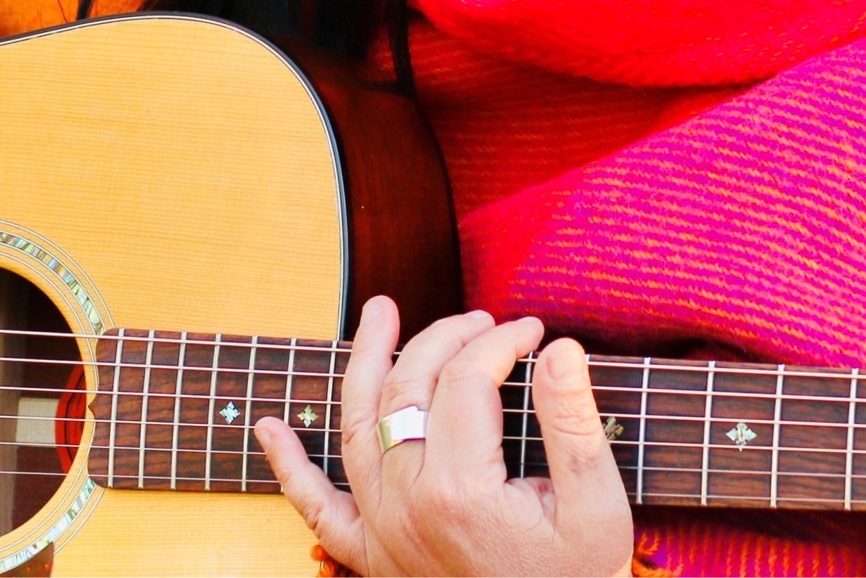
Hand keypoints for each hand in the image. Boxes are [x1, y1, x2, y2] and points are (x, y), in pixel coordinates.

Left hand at [254, 297, 632, 575]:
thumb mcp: (596, 505)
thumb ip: (573, 424)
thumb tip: (558, 348)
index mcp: (461, 491)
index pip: (467, 380)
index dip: (501, 341)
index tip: (533, 331)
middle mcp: (407, 506)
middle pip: (407, 391)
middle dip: (444, 338)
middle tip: (483, 320)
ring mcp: (382, 532)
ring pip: (356, 427)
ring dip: (362, 362)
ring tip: (378, 312)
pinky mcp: (371, 556)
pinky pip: (317, 509)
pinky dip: (289, 468)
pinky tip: (270, 428)